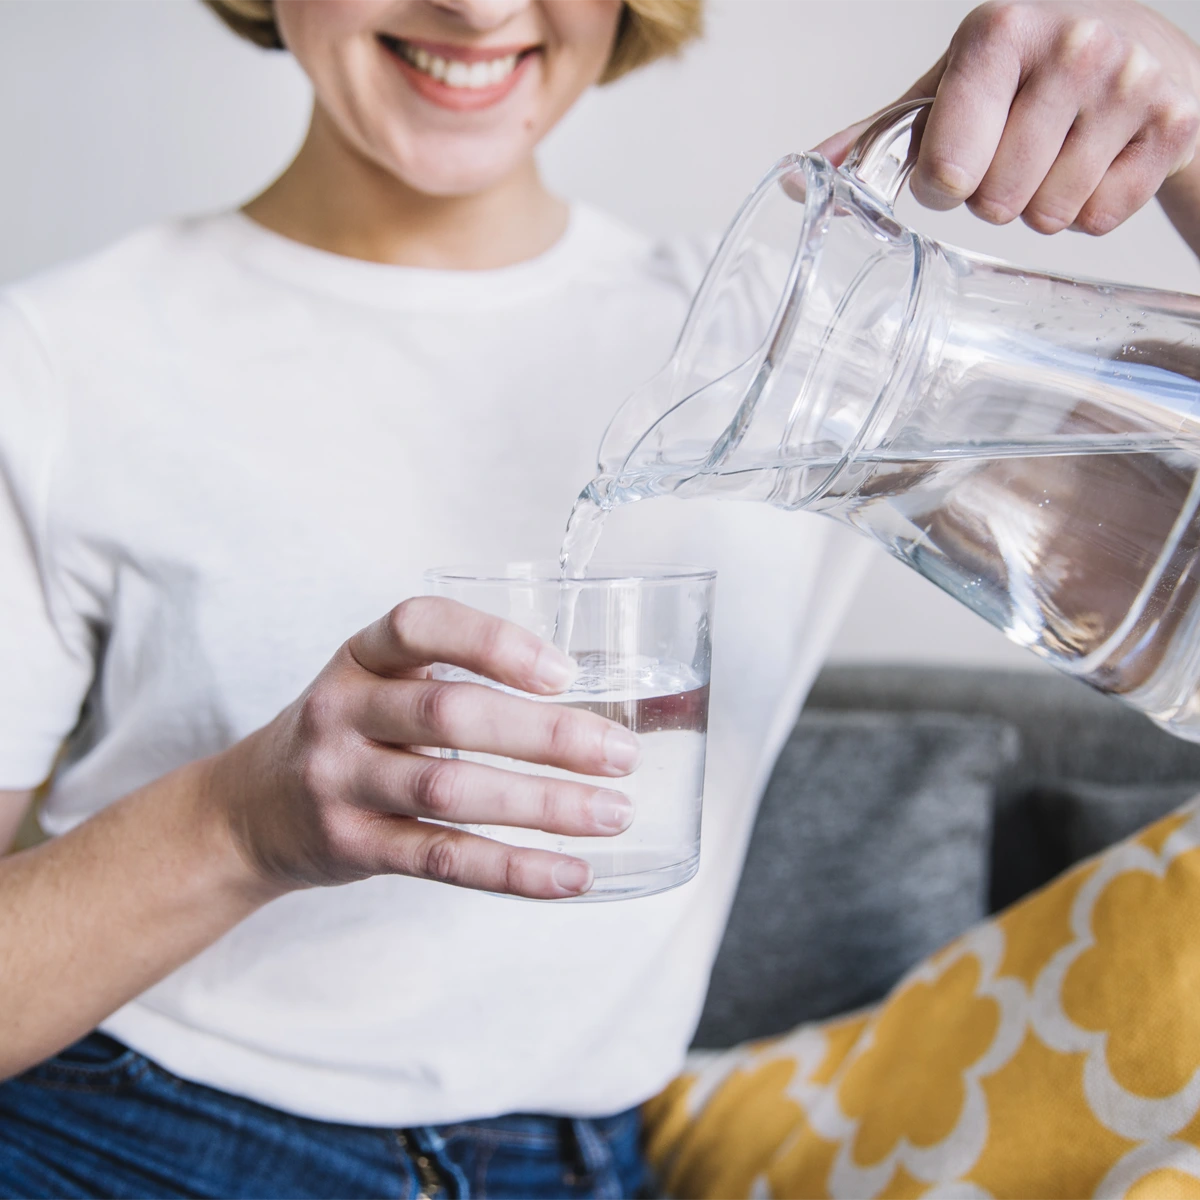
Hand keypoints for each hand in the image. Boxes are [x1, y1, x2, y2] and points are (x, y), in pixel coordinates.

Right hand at [211, 597, 639, 899]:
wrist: (248, 811)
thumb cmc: (349, 734)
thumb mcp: (380, 685)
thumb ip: (459, 681)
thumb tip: (598, 692)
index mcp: (360, 656)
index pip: (419, 625)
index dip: (493, 641)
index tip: (564, 672)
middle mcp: (342, 709)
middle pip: (449, 714)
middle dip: (545, 735)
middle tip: (621, 753)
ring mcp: (339, 780)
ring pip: (449, 792)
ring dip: (542, 805)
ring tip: (613, 812)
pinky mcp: (351, 845)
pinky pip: (440, 858)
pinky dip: (512, 869)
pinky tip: (570, 873)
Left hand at [819, 0, 1199, 237]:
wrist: (1143, 49)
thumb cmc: (1026, 71)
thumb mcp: (950, 85)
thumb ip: (878, 137)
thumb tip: (799, 183)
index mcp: (999, 32)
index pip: (948, 168)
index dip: (943, 183)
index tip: (954, 162)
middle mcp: (1071, 46)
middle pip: (995, 204)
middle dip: (993, 196)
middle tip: (1013, 152)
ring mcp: (1129, 84)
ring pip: (1048, 216)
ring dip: (1040, 203)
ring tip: (1054, 153)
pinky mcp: (1173, 125)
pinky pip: (1098, 219)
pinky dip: (1089, 208)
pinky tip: (1094, 160)